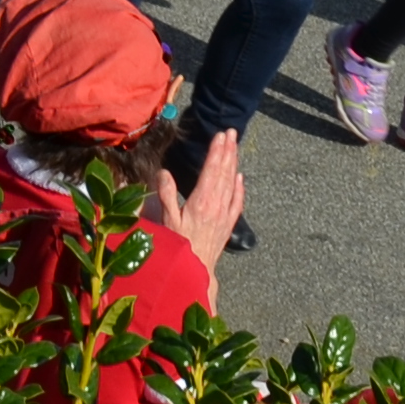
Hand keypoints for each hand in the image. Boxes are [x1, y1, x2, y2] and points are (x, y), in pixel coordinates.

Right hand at [148, 127, 244, 266]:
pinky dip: (240, 188)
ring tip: (235, 146)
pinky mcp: (228, 224)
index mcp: (201, 202)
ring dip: (233, 163)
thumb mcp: (168, 221)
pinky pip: (237, 202)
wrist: (197, 271)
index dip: (216, 152)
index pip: (211, 171)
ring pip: (231, 183)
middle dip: (228, 151)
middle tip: (232, 132)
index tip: (220, 135)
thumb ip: (166, 196)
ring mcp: (224, 214)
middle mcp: (216, 205)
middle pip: (224, 173)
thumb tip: (164, 172)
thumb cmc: (179, 246)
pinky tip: (240, 177)